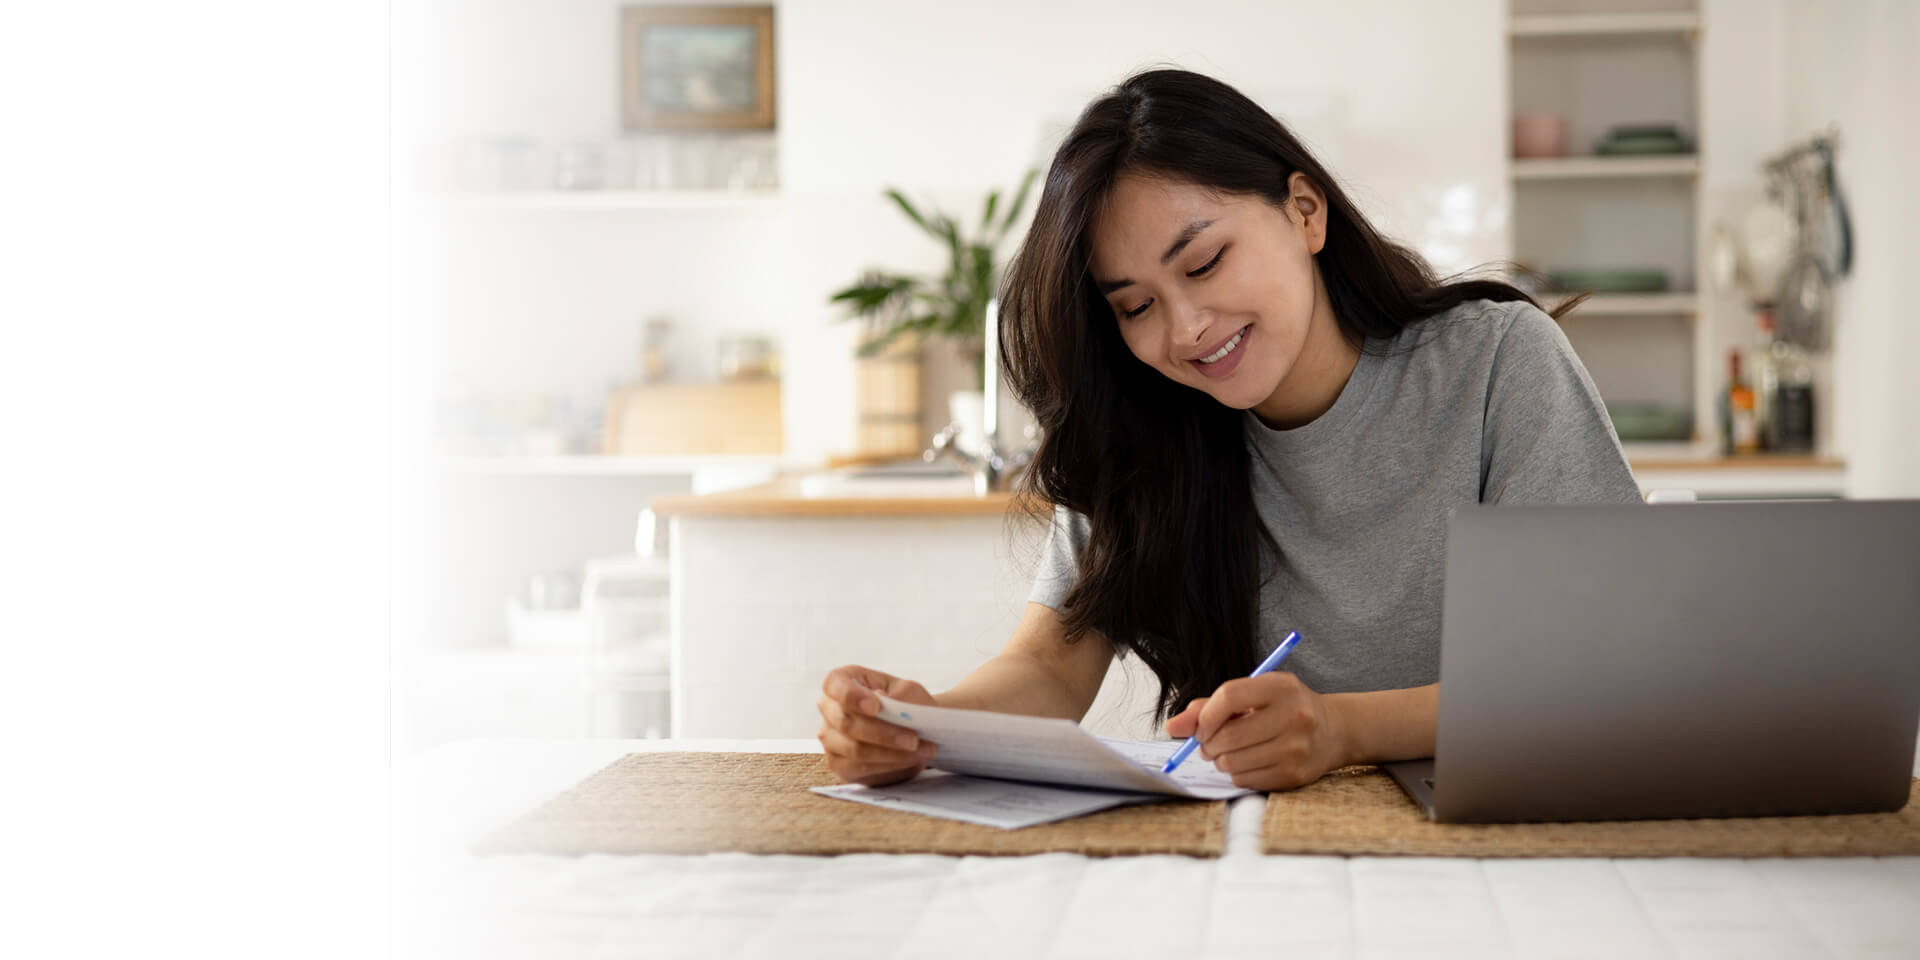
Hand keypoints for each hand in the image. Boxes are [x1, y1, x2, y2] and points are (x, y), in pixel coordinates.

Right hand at [817, 664, 939, 785]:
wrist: (915, 729)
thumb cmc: (908, 704)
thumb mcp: (910, 692)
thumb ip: (897, 696)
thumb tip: (881, 701)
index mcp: (841, 681)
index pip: (836, 685)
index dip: (852, 697)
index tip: (876, 707)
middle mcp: (829, 708)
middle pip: (847, 724)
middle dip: (884, 733)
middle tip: (914, 739)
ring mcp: (829, 738)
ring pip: (855, 750)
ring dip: (892, 753)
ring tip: (922, 750)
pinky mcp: (838, 763)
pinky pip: (860, 768)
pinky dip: (889, 765)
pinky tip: (910, 760)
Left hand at [1163, 671, 1348, 790]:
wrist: (1333, 730)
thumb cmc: (1283, 708)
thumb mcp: (1253, 695)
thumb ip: (1210, 706)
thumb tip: (1172, 727)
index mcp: (1281, 686)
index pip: (1229, 696)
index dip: (1205, 716)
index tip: (1199, 728)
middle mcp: (1293, 716)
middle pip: (1228, 736)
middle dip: (1208, 744)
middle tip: (1210, 744)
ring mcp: (1296, 748)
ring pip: (1232, 762)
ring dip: (1221, 761)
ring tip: (1229, 753)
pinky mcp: (1295, 775)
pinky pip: (1245, 781)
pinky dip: (1237, 774)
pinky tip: (1247, 763)